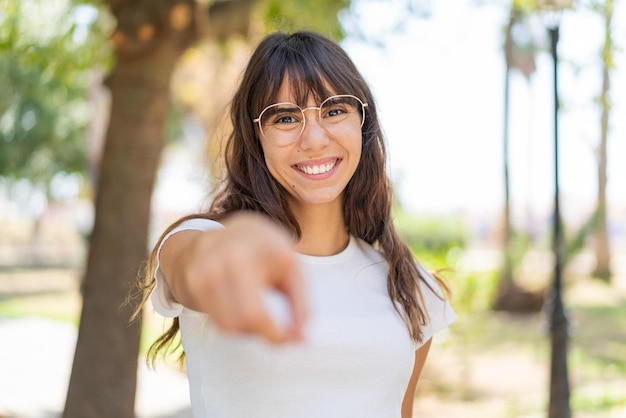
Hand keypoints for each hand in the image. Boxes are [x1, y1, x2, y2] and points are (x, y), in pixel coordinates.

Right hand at [173, 212, 306, 342]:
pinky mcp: (194, 281)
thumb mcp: (291, 266)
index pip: (258, 310)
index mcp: (260, 250)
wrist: (224, 231)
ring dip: (249, 330)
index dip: (275, 334)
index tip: (291, 340)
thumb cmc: (265, 251)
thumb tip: (301, 339)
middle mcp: (229, 257)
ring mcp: (206, 269)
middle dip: (265, 333)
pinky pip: (217, 321)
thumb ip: (301, 303)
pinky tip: (241, 306)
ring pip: (228, 325)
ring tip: (260, 314)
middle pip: (243, 320)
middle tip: (278, 331)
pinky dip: (234, 323)